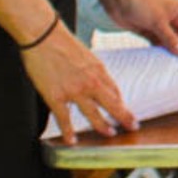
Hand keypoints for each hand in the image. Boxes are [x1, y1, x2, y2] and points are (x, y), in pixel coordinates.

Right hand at [20, 21, 136, 144]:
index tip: (126, 112)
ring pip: (93, 114)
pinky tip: (72, 141)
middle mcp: (90, 82)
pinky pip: (65, 118)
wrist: (44, 36)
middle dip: (124, 117)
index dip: (122, 103)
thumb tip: (98, 82)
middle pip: (112, 103)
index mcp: (98, 70)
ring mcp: (74, 90)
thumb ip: (93, 71)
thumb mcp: (86, 56)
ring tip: (110, 134)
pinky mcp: (56, 96)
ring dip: (103, 126)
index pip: (115, 91)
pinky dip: (68, 132)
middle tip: (133, 126)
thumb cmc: (63, 43)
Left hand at [100, 0, 177, 54]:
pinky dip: (161, 53)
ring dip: (173, 53)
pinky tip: (159, 61)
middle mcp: (177, 20)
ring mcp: (165, 28)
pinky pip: (161, 46)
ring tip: (171, 65)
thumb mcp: (159, 20)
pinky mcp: (153, 34)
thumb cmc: (141, 0)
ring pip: (174, 44)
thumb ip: (171, 38)